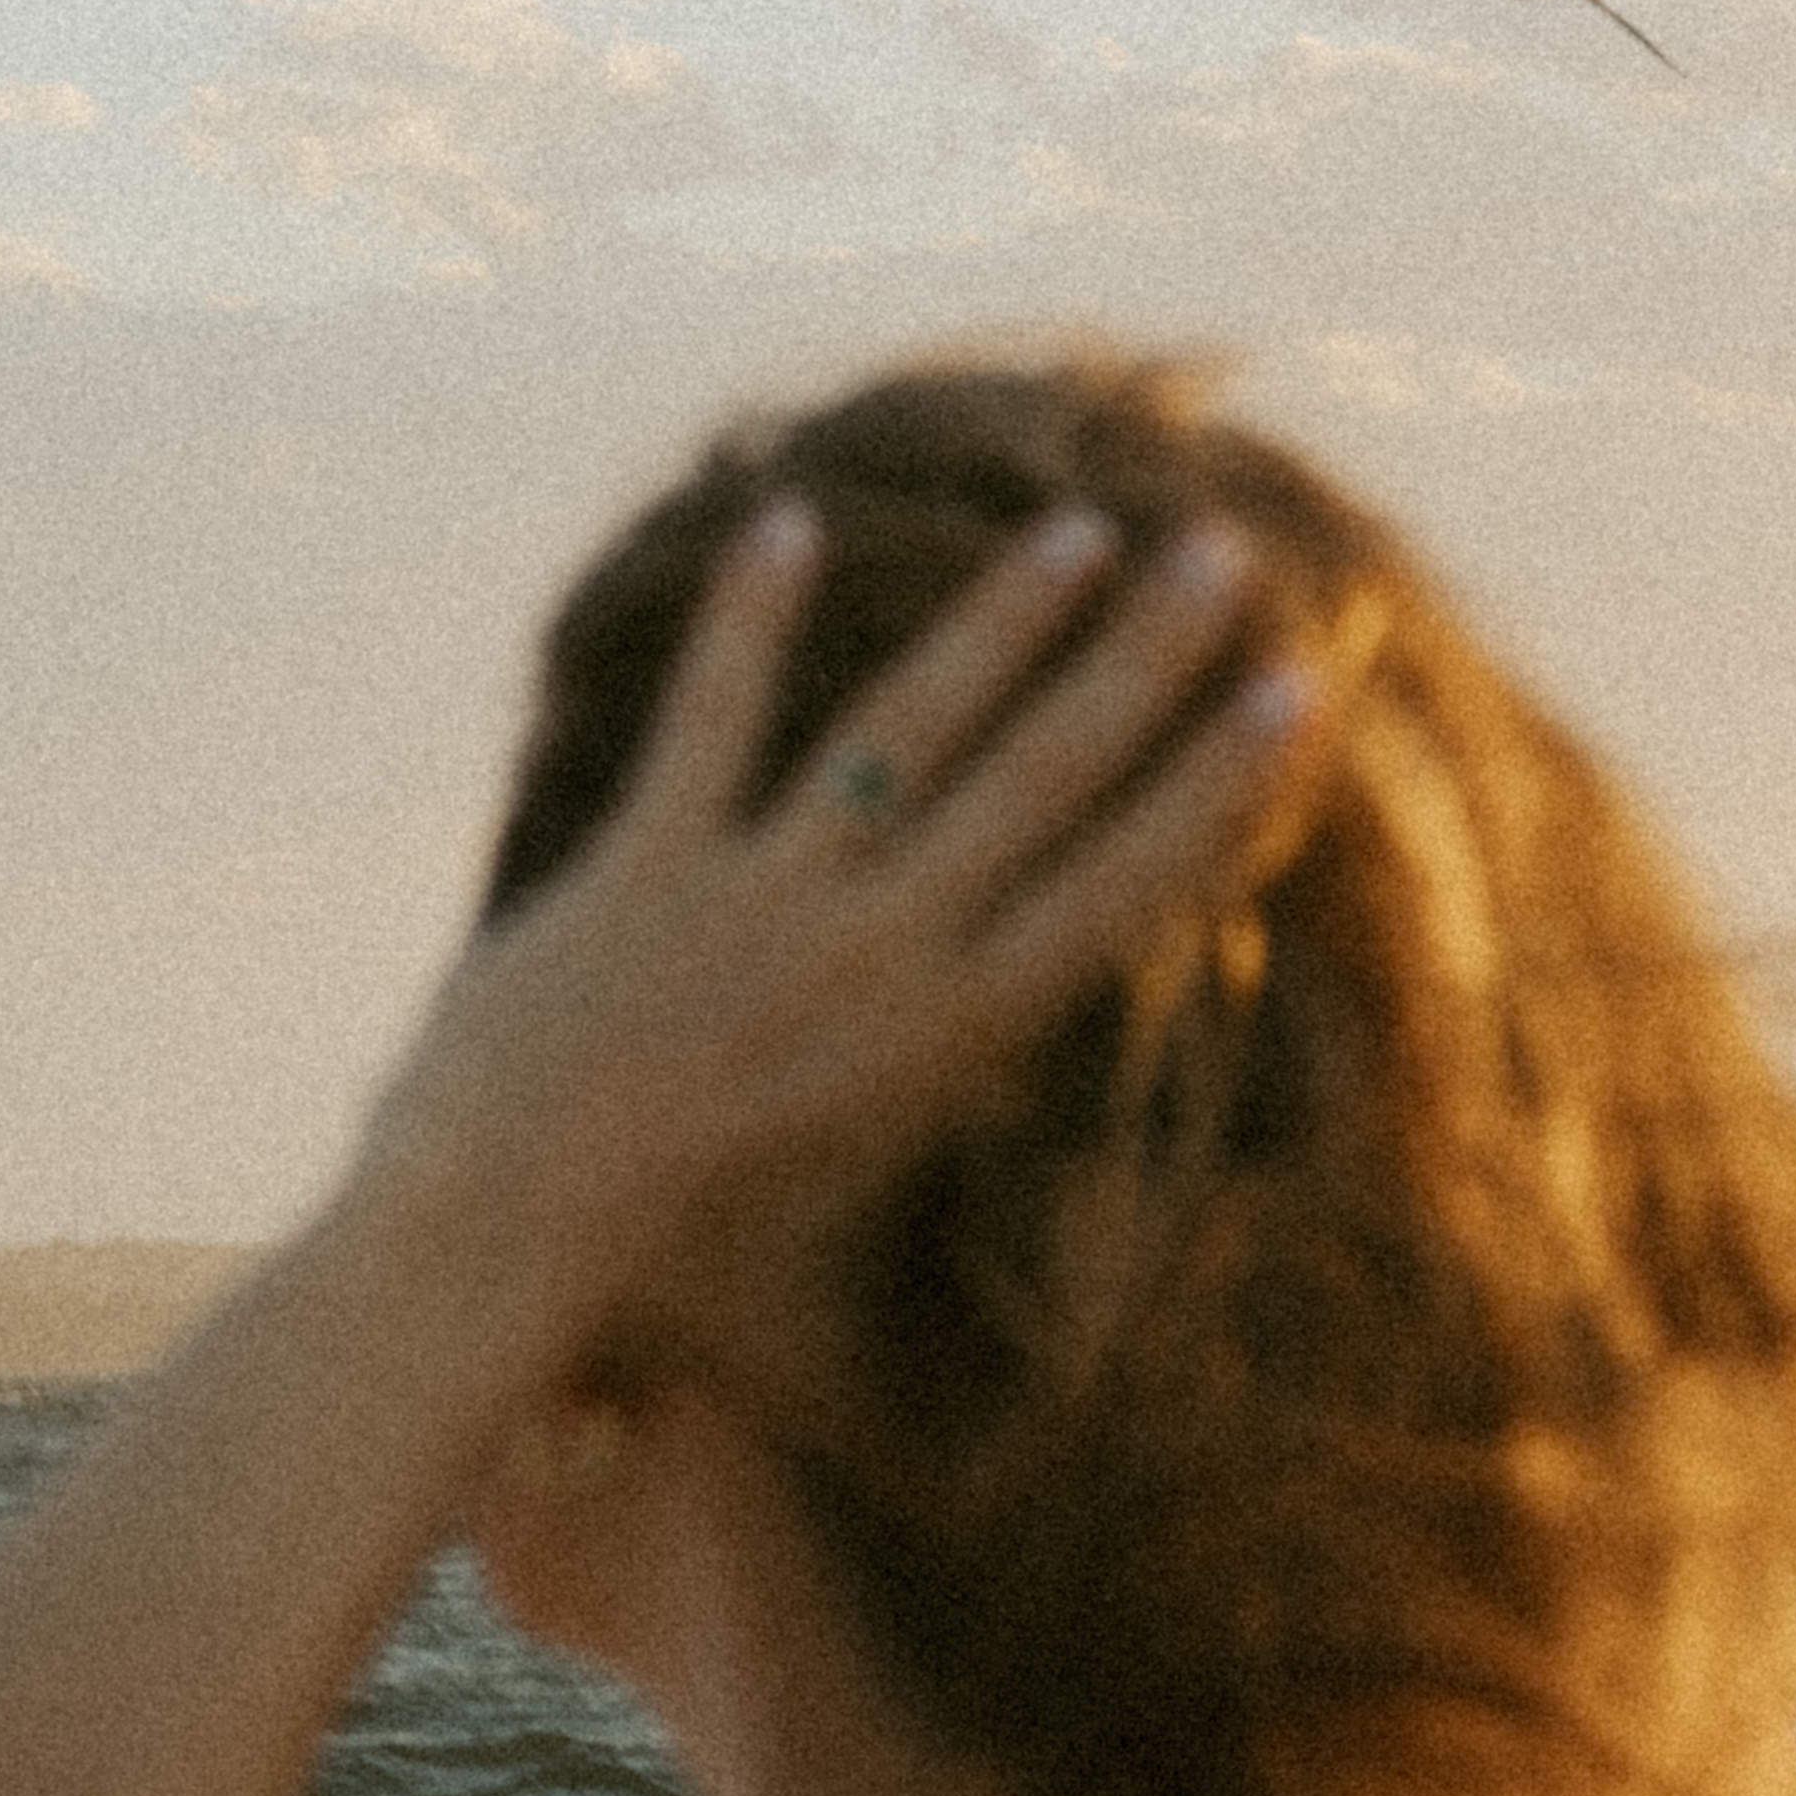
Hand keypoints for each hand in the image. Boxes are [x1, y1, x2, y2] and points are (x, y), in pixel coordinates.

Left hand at [347, 491, 1313, 1384]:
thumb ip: (922, 1158)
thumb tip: (997, 1177)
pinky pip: (710, 716)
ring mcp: (762, 898)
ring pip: (909, 727)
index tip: (1295, 697)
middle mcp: (878, 954)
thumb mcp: (841, 1223)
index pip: (1120, 888)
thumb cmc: (664, 1277)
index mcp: (947, 1042)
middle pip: (1044, 779)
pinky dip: (746, 617)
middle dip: (1145, 660)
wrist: (501, 1245)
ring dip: (1004, 618)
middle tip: (1226, 556)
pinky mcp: (642, 866)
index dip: (1215, 788)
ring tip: (1082, 527)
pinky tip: (785, 518)